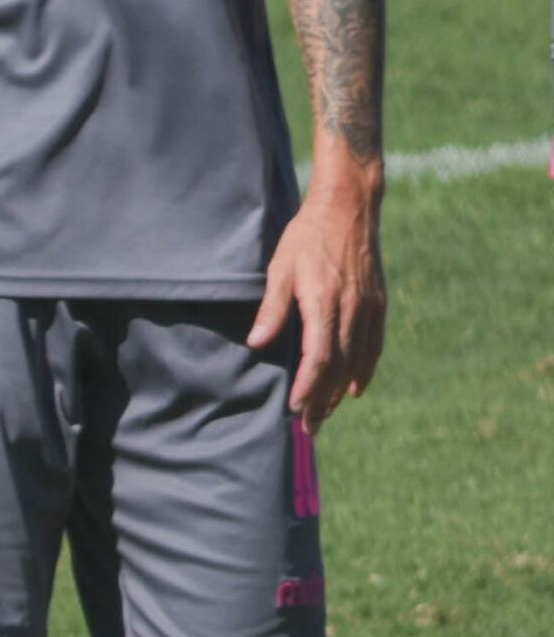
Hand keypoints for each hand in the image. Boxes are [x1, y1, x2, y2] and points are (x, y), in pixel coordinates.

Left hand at [245, 171, 387, 423]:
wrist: (348, 207)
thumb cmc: (306, 237)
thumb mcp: (280, 269)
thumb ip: (272, 309)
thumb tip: (257, 344)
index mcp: (325, 303)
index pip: (318, 358)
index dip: (309, 387)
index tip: (296, 410)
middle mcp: (352, 309)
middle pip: (339, 367)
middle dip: (323, 400)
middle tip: (309, 429)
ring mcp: (369, 306)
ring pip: (358, 359)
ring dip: (341, 390)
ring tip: (327, 414)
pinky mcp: (378, 301)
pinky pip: (374, 343)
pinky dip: (365, 368)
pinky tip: (355, 387)